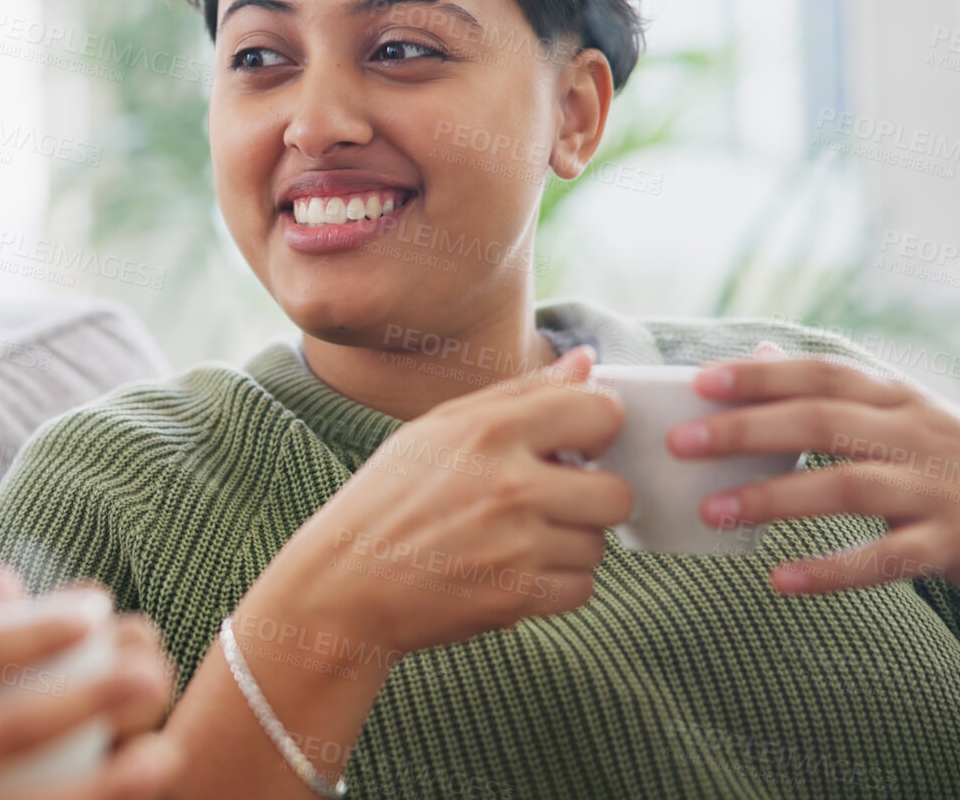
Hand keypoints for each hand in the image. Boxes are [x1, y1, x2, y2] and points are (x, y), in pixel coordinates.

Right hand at [271, 345, 631, 657]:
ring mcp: (515, 545)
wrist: (343, 585)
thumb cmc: (389, 499)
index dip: (596, 431)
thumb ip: (520, 393)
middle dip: (591, 500)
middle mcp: (509, 485)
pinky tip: (512, 573)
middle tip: (548, 503)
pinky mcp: (516, 598)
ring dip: (568, 546)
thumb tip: (588, 361)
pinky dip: (555, 587)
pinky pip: (581, 590)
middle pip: (616, 493)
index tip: (575, 446)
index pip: (602, 413)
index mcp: (488, 430)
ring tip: (516, 541)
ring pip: (598, 546)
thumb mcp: (439, 429)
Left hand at [670, 341, 959, 597]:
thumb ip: (836, 390)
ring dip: (774, 497)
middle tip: (682, 443)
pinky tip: (781, 579)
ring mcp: (933, 489)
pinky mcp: (950, 544)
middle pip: (822, 421)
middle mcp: (913, 435)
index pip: (823, 375)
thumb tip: (760, 354)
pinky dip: (831, 569)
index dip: (762, 374)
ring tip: (712, 510)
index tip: (701, 380)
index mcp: (898, 399)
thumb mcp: (908, 413)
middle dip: (746, 429)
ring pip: (846, 485)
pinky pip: (884, 558)